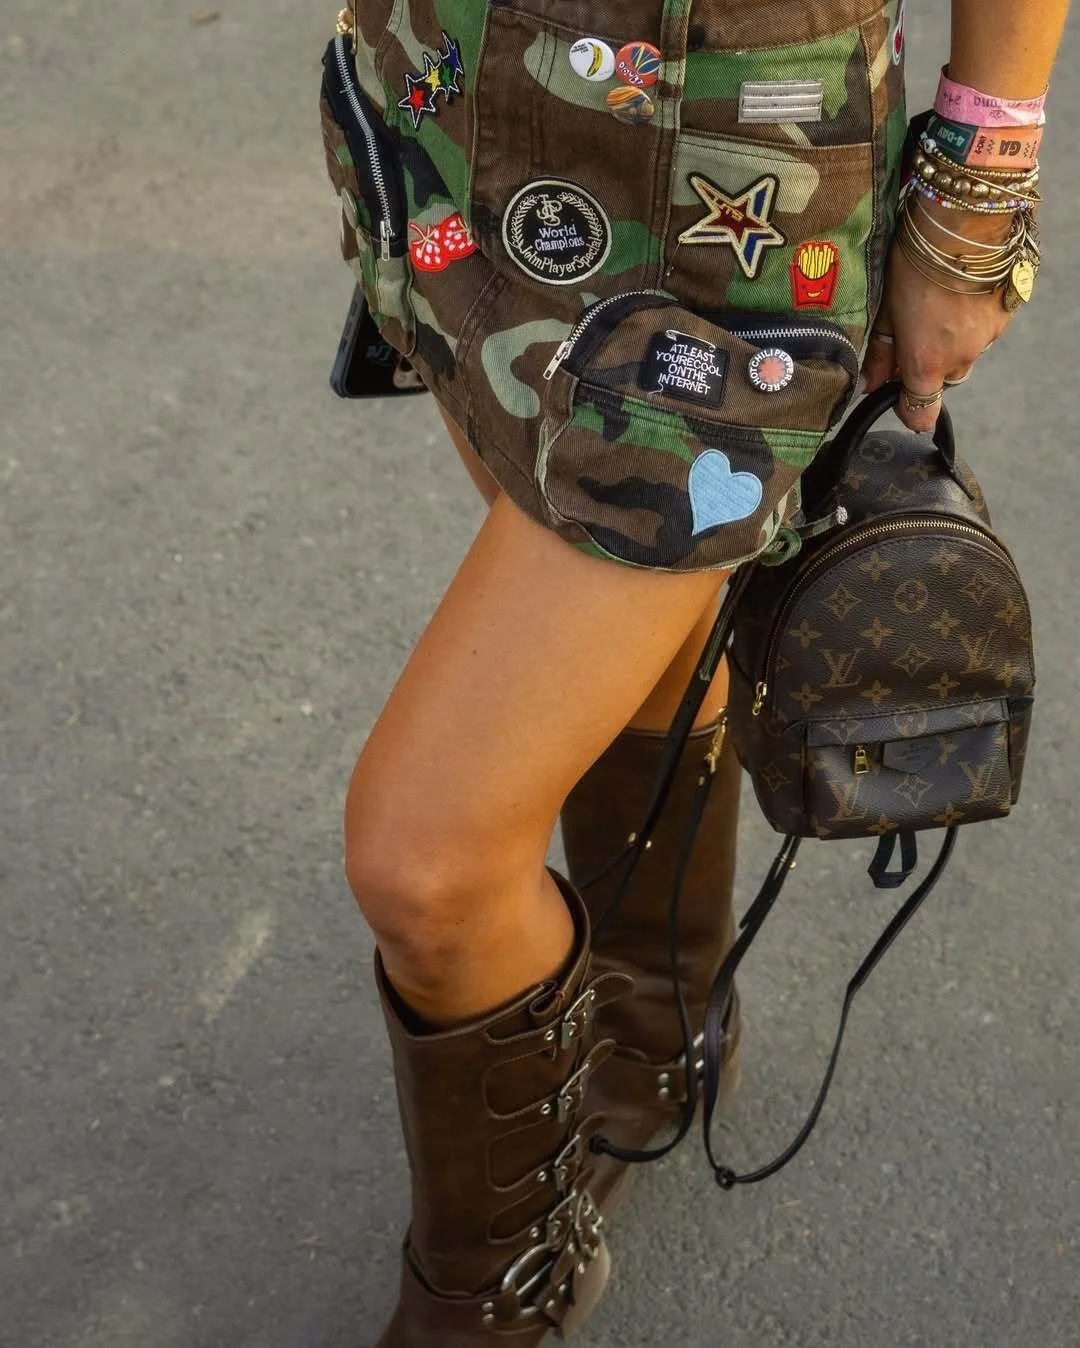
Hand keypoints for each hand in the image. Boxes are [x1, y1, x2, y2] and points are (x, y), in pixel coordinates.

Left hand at [862, 197, 1016, 431]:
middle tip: (914, 327)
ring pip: (966, 351)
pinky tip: (960, 288)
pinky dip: (973, 317)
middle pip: (943, 378)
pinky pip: (986, 328)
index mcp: (926, 363)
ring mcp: (989, 336)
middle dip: (929, 363)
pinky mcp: (1008, 312)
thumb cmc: (916, 259)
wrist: (967, 217)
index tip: (896, 392)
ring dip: (952, 338)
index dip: (908, 408)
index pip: (921, 413)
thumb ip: (880, 353)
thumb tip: (869, 385)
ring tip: (939, 299)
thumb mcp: (886, 307)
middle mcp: (961, 358)